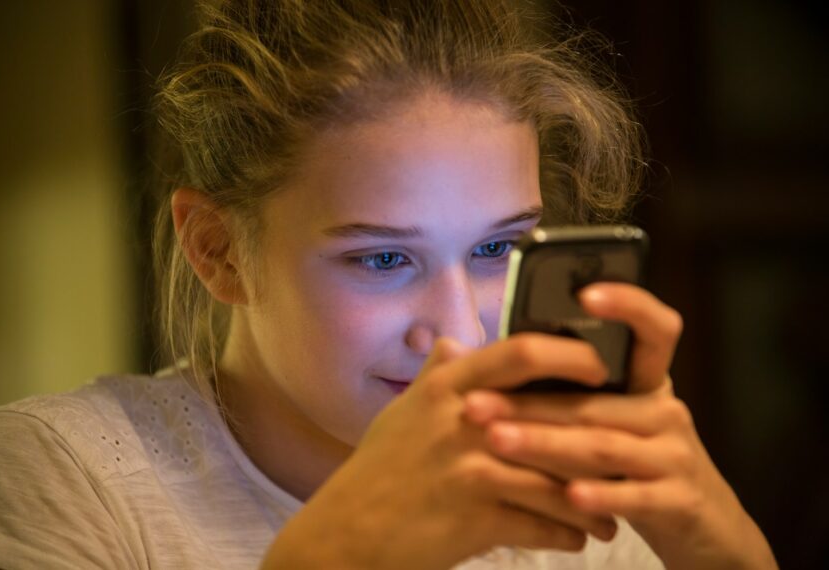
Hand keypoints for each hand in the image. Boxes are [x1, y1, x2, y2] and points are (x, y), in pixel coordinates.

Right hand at [263, 333, 620, 569]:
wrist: (349, 531)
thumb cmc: (378, 470)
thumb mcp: (402, 412)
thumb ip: (435, 376)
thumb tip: (454, 344)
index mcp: (448, 387)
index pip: (521, 352)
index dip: (570, 354)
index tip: (600, 367)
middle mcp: (463, 421)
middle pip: (556, 418)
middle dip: (600, 440)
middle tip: (628, 450)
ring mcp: (471, 470)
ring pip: (558, 480)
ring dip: (592, 500)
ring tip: (609, 512)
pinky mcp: (476, 518)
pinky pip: (542, 525)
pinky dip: (568, 534)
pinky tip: (580, 537)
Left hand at [462, 283, 777, 569]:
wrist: (705, 526)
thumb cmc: (636, 467)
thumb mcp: (611, 424)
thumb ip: (564, 395)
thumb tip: (482, 355)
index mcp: (646, 384)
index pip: (653, 330)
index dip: (627, 305)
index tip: (585, 293)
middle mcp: (664, 411)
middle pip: (592, 400)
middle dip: (527, 402)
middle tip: (474, 403)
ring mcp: (675, 455)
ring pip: (603, 445)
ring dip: (545, 444)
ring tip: (497, 441)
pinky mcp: (680, 500)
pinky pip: (634, 496)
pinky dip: (600, 495)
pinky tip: (566, 497)